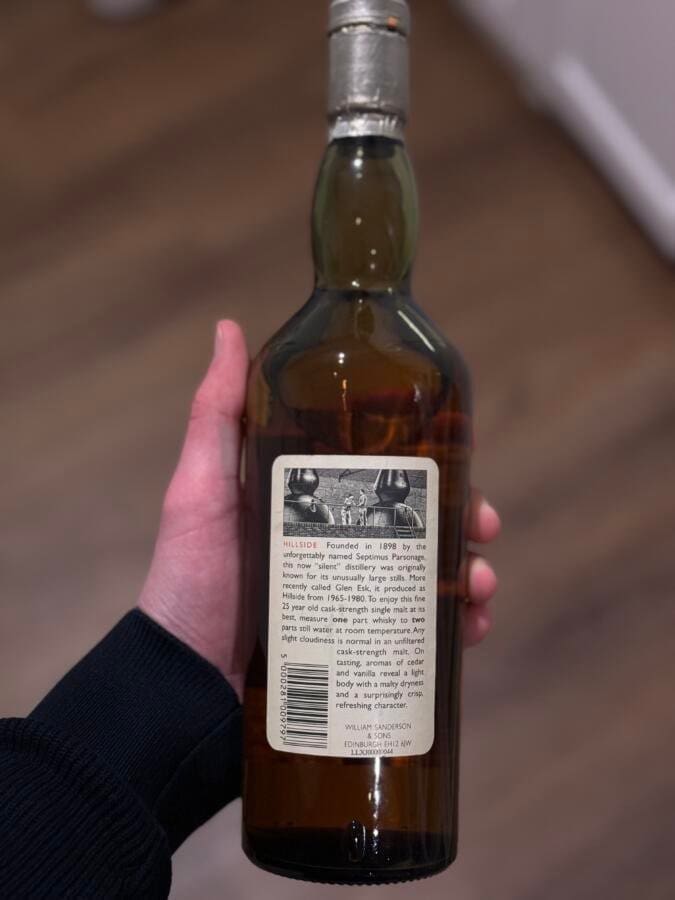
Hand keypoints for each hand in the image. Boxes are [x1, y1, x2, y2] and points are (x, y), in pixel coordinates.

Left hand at [139, 321, 500, 701]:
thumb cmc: (192, 578)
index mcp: (314, 505)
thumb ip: (216, 414)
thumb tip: (230, 327)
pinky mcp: (360, 649)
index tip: (459, 466)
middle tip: (482, 531)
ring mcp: (353, 601)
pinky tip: (470, 631)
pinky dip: (455, 630)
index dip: (430, 467)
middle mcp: (340, 548)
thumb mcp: (202, 487)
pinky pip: (420, 636)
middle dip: (463, 523)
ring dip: (468, 575)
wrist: (184, 682)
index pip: (385, 476)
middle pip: (420, 525)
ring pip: (430, 579)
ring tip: (479, 588)